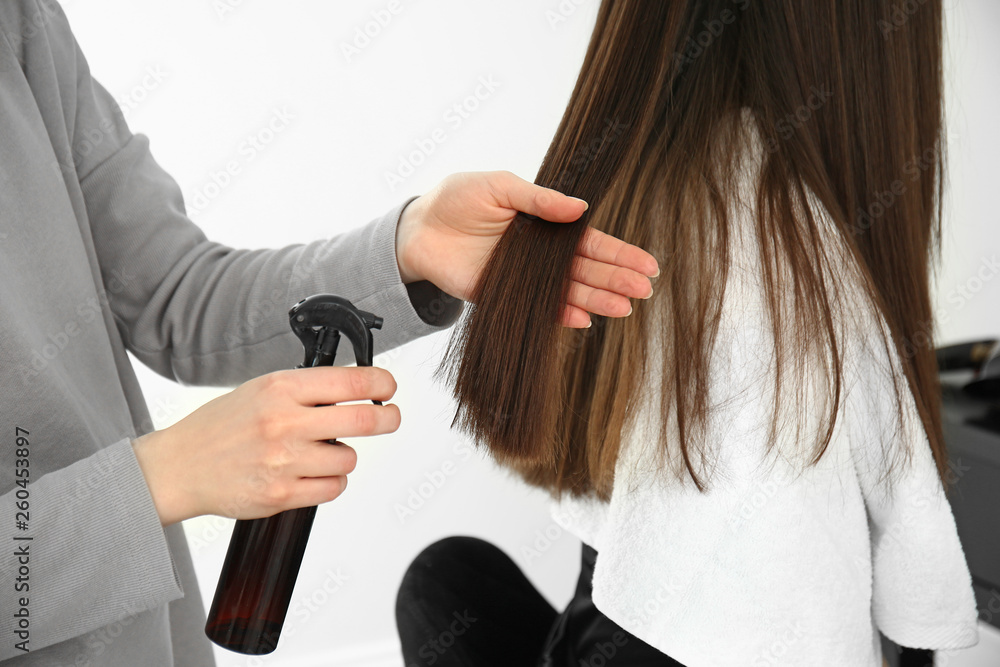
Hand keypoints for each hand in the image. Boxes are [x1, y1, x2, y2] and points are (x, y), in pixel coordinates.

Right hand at [131, 366, 399, 525]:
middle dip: (386, 418)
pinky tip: (310, 473)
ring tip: (318, 451)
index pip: (350, 383)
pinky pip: (333, 488)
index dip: (380, 384)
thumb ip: (306, 390)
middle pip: (362, 421)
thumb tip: (357, 389)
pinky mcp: (281, 495)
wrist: (180, 467)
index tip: (389, 388)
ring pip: (349, 459)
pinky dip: (330, 482)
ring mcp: (283, 461)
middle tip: (391, 417)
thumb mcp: (261, 390)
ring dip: (343, 456)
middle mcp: (284, 423)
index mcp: (280, 389)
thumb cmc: (221, 426)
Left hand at [395, 171, 659, 327]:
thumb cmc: (457, 198)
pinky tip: (585, 319)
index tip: (648, 264)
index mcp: (544, 224)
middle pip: (586, 269)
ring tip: (624, 308)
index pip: (589, 241)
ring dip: (597, 299)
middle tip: (645, 290)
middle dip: (617, 279)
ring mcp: (525, 279)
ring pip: (569, 291)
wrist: (418, 228)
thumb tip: (581, 209)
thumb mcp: (500, 187)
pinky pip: (539, 309)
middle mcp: (539, 254)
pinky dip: (561, 315)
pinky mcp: (505, 298)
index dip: (619, 252)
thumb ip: (539, 200)